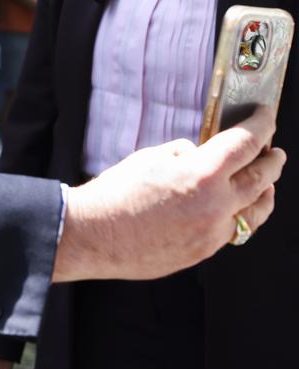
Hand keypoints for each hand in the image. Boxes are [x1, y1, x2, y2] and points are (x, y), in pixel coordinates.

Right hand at [54, 106, 283, 281]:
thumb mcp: (150, 158)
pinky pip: (232, 230)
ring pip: (256, 211)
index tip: (266, 116)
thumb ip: (183, 155)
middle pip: (261, 178)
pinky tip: (234, 209)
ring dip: (265, 192)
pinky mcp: (203, 251)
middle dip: (272, 160)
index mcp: (202, 174)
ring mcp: (212, 232)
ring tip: (266, 184)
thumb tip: (198, 156)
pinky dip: (239, 215)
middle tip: (274, 151)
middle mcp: (216, 205)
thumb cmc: (114, 195)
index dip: (262, 125)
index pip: (247, 143)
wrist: (93, 235)